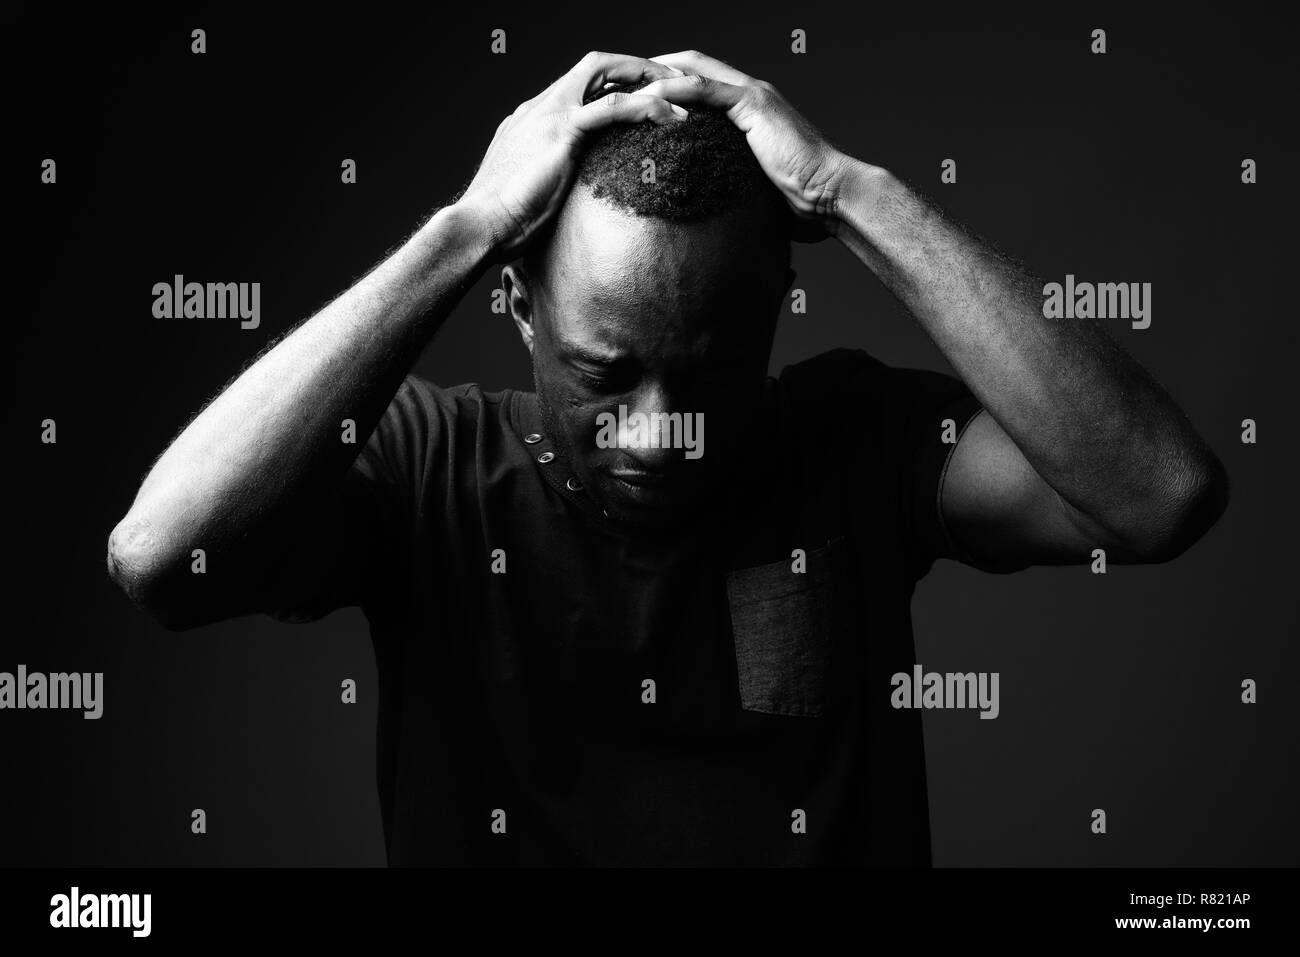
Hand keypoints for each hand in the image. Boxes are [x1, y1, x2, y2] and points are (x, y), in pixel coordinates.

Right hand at [457, 52, 686, 260]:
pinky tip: (671, 117)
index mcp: (533, 117)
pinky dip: (645, 107)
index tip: (646, 98)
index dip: (616, 85)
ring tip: (684, 93)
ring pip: (606, 72)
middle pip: (595, 64)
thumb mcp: (530, 189)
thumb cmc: (501, 220)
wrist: (478, 225)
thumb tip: (567, 196)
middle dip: (636, 67)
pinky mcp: (561, 132)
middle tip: (673, 84)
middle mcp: (541, 106)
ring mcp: (550, 114)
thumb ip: (549, 177)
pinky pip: (612, 107)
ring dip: (647, 77)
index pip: (581, 85)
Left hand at [637, 50, 857, 241]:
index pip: (700, 81)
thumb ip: (732, 184)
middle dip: (652, 69)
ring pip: (691, 70)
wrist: (829, 194)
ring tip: (622, 88)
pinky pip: (703, 88)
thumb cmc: (800, 200)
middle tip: (618, 83)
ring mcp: (752, 94)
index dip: (666, 82)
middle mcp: (750, 92)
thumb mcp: (755, 187)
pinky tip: (646, 98)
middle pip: (690, 64)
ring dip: (655, 75)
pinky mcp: (753, 104)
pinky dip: (672, 90)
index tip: (634, 96)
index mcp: (750, 108)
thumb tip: (711, 215)